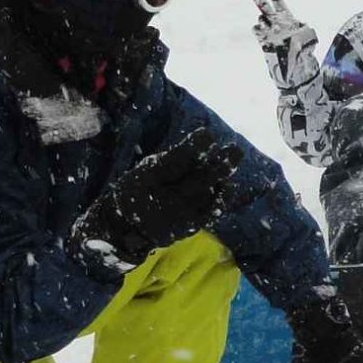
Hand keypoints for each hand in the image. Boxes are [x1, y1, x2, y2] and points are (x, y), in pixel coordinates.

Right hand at [70, 129, 246, 274]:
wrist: (127, 228)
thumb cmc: (138, 190)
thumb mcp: (145, 171)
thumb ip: (170, 160)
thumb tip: (200, 144)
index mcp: (148, 180)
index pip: (175, 162)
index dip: (192, 148)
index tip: (208, 134)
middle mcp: (164, 199)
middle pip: (198, 180)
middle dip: (219, 164)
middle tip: (235, 148)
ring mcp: (178, 216)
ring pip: (207, 194)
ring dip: (223, 175)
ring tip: (234, 156)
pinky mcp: (188, 228)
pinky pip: (210, 212)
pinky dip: (221, 196)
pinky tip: (228, 184)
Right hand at [247, 0, 319, 85]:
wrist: (296, 68)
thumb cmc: (304, 52)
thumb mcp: (308, 41)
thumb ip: (303, 35)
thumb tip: (298, 31)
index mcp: (287, 18)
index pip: (278, 2)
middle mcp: (276, 23)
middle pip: (265, 7)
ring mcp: (269, 32)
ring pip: (261, 19)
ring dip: (263, 18)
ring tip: (270, 24)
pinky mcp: (265, 43)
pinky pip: (259, 33)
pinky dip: (259, 31)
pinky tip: (261, 30)